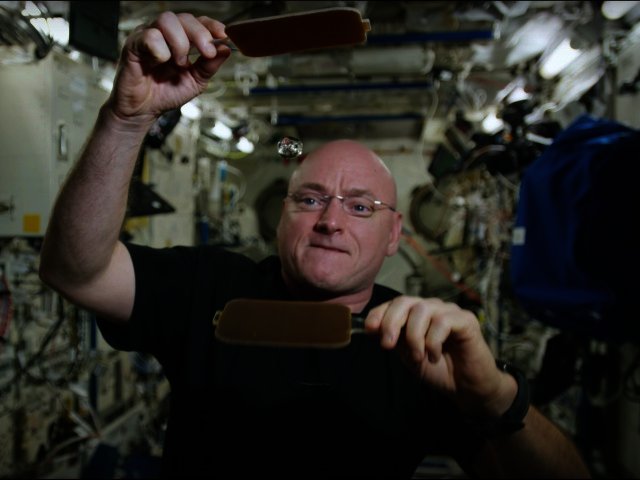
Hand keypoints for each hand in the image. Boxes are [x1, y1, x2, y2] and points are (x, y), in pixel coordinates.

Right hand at [106, 12, 230, 123]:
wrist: (143, 111)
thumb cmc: (166, 93)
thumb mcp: (195, 82)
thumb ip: (209, 66)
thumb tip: (225, 49)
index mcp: (181, 39)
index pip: (197, 21)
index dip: (211, 25)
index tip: (223, 35)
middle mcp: (164, 34)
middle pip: (184, 18)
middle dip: (200, 34)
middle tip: (207, 53)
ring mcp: (148, 36)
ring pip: (167, 21)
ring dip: (180, 43)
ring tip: (180, 64)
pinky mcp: (133, 44)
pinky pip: (149, 36)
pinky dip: (160, 50)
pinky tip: (159, 63)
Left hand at [365, 296, 515, 416]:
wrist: (466, 387)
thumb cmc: (438, 370)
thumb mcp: (409, 355)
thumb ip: (394, 339)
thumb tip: (372, 327)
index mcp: (417, 314)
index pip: (395, 303)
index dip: (379, 313)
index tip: (369, 329)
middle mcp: (432, 307)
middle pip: (406, 301)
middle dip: (391, 321)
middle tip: (387, 344)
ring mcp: (449, 311)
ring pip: (423, 309)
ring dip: (414, 336)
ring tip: (418, 357)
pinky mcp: (466, 319)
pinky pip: (442, 321)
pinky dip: (433, 341)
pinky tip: (434, 356)